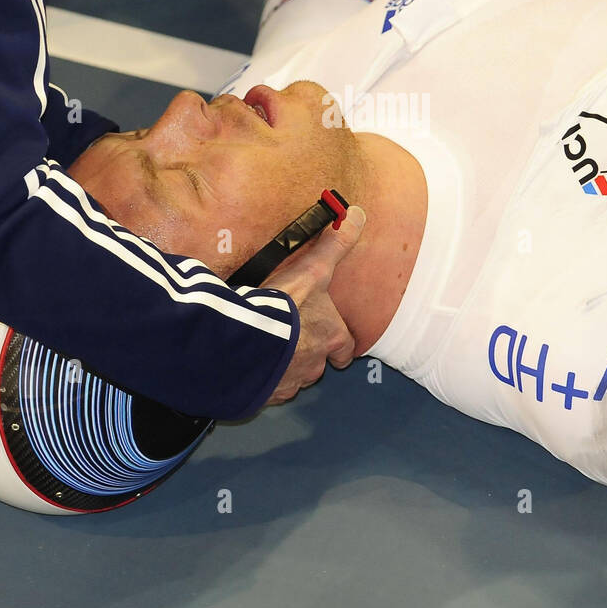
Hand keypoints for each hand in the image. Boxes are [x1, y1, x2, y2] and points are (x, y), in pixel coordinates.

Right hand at [260, 205, 365, 404]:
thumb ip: (335, 244)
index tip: (335, 345)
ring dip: (284, 368)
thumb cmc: (286, 305)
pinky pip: (267, 390)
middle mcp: (314, 364)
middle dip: (307, 355)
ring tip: (267, 351)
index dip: (340, 347)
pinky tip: (250, 366)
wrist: (248, 339)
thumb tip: (359, 214)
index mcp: (330, 337)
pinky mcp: (265, 394)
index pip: (345, 350)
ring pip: (292, 379)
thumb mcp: (313, 269)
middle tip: (292, 341)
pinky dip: (261, 381)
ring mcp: (289, 382)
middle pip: (317, 366)